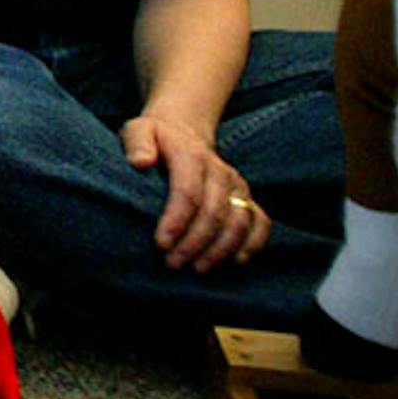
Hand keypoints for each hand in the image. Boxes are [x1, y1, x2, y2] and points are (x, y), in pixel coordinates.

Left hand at [122, 114, 269, 272]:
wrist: (184, 130)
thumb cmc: (156, 137)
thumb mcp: (139, 130)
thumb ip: (137, 142)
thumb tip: (141, 162)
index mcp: (191, 155)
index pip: (188, 192)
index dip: (176, 221)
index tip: (161, 244)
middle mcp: (219, 171)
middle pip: (214, 212)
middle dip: (194, 242)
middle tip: (172, 263)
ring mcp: (237, 185)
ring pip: (239, 221)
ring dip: (220, 249)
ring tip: (197, 268)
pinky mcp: (246, 198)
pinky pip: (260, 222)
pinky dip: (252, 243)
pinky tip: (236, 262)